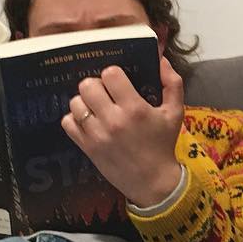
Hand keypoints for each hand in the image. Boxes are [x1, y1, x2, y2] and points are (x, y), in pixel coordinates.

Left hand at [62, 56, 185, 206]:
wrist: (153, 182)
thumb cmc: (163, 144)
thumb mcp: (175, 112)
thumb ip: (172, 83)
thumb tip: (161, 59)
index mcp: (135, 108)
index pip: (110, 74)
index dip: (113, 74)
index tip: (119, 82)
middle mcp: (113, 120)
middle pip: (88, 85)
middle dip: (96, 85)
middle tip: (105, 93)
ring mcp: (97, 135)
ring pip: (75, 103)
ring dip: (84, 101)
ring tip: (96, 107)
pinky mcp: (87, 147)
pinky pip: (68, 123)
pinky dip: (75, 119)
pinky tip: (88, 121)